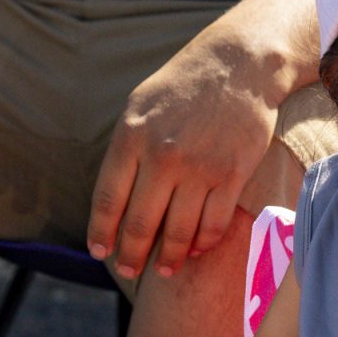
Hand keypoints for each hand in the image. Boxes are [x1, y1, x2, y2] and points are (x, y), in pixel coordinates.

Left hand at [87, 36, 278, 279]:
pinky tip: (195, 250)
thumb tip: (110, 203)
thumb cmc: (182, 88)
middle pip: (141, 224)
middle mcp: (163, 156)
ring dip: (169, 259)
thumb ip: (124, 151)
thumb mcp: (138, 107)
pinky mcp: (233, 174)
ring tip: (163, 271)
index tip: (100, 252)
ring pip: (178, 232)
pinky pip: (213, 224)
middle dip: (132, 256)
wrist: (237, 64)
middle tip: (129, 272)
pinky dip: (203, 244)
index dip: (101, 233)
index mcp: (131, 137)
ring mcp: (200, 167)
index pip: (107, 200)